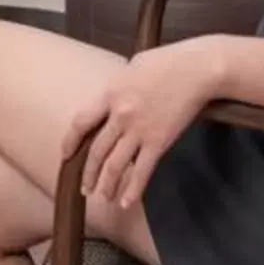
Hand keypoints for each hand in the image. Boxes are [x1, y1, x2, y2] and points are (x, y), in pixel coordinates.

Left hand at [65, 42, 221, 209]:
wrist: (197, 69)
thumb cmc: (168, 61)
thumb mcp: (132, 68)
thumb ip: (118, 88)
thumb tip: (112, 100)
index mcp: (110, 94)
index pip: (80, 123)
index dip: (70, 142)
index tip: (66, 155)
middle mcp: (119, 115)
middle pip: (96, 150)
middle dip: (88, 173)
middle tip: (85, 188)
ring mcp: (139, 130)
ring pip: (115, 165)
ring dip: (106, 185)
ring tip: (103, 198)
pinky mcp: (159, 141)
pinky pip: (141, 171)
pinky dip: (132, 189)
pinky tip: (126, 202)